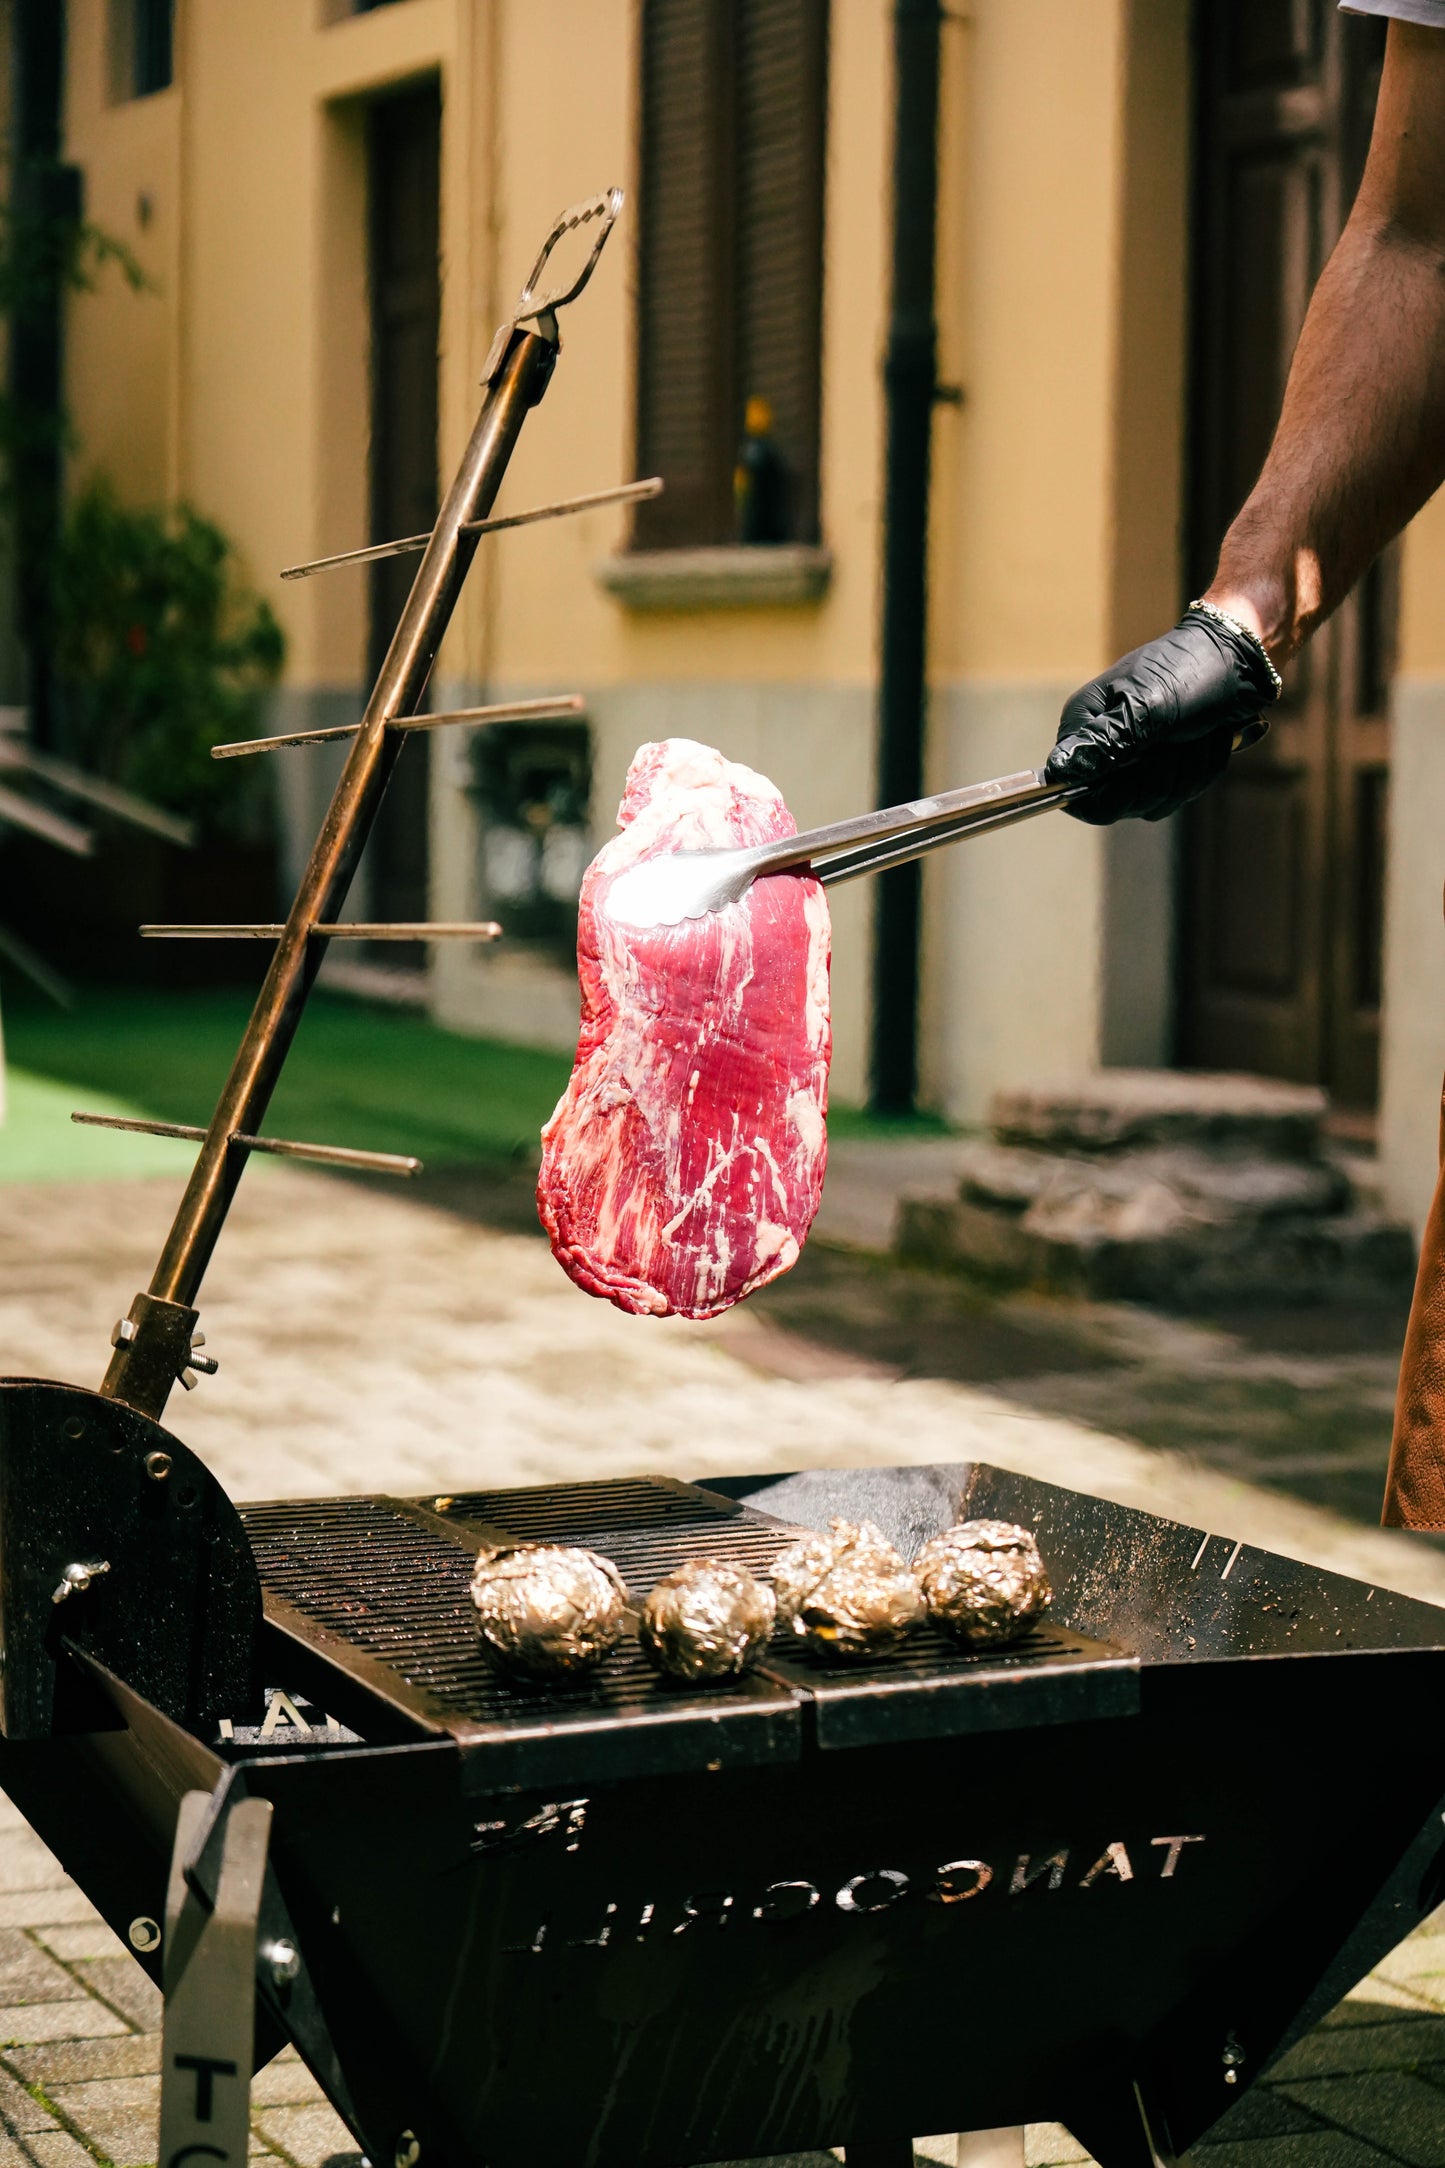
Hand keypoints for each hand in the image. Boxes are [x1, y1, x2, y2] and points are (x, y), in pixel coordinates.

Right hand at [1043, 606, 1280, 824]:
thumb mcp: (1150, 706)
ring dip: (1189, 771)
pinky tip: (1212, 738)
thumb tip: (1060, 770)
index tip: (1142, 769)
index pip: (1074, 788)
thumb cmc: (1193, 671)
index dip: (1110, 794)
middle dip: (1163, 777)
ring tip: (1203, 732)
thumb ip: (1106, 741)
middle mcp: (1103, 744)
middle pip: (1119, 802)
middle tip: (1183, 737)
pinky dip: (1201, 770)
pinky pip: (1176, 795)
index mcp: (1085, 724)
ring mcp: (1134, 758)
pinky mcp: (1163, 766)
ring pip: (1153, 801)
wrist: (1241, 657)